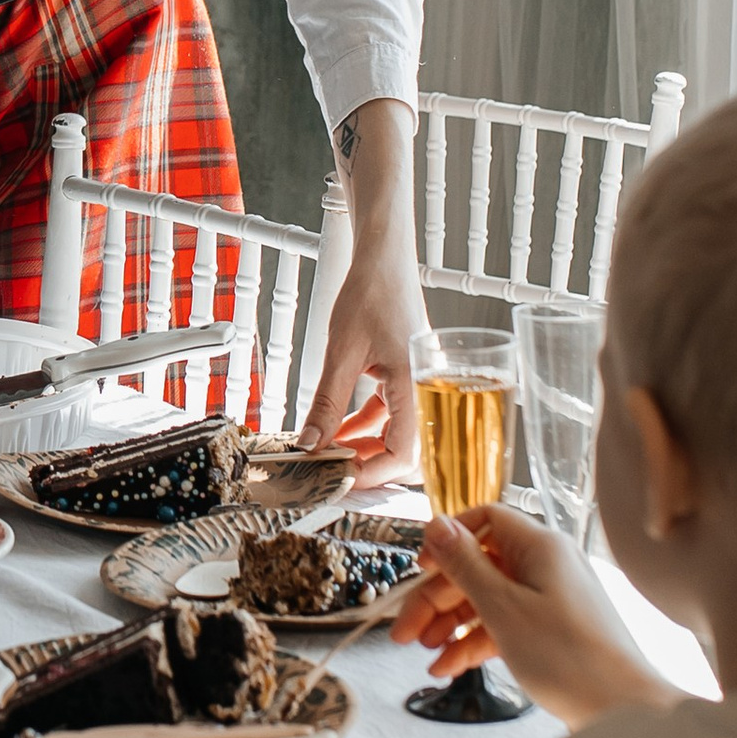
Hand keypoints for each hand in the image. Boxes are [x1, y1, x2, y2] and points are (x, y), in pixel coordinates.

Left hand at [303, 102, 426, 469]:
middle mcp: (427, 388)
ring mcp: (419, 383)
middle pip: (407, 451)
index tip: (339, 481)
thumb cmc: (372, 290)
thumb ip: (326, 403)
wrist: (383, 256)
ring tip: (326, 454)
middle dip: (368, 465)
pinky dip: (365, 425)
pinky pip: (391, 414)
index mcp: (417, 384)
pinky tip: (338, 430)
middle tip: (330, 473)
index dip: (373, 473)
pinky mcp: (407, 375)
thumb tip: (309, 444)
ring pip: (396, 433)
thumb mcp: (340, 352)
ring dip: (362, 446)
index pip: (405, 451)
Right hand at [391, 502, 681, 727]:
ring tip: (423, 653)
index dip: (448, 542)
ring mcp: (549, 600)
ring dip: (451, 624)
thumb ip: (465, 565)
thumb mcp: (504, 608)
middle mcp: (546, 567)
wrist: (623, 710)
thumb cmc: (572, 658)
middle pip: (477, 566)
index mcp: (540, 547)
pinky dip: (474, 642)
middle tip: (404, 630)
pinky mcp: (550, 631)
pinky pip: (503, 625)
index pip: (484, 520)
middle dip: (437, 598)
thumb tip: (437, 526)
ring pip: (486, 599)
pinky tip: (449, 666)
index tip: (422, 569)